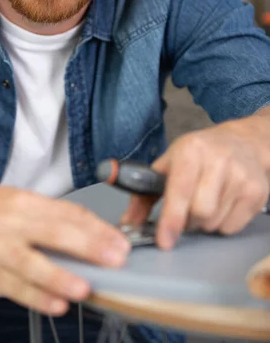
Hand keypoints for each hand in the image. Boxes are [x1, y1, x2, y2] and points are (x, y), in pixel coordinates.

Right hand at [0, 185, 129, 314]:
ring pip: (33, 265)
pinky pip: (16, 288)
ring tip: (86, 288)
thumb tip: (88, 235)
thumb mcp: (14, 201)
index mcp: (23, 201)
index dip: (96, 227)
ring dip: (61, 277)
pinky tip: (57, 304)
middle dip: (89, 246)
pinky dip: (37, 298)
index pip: (66, 212)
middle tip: (117, 258)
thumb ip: (46, 217)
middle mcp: (12, 223)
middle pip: (55, 233)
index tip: (119, 239)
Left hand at [120, 113, 269, 249]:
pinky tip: (222, 205)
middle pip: (199, 212)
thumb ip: (144, 195)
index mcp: (190, 150)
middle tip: (185, 213)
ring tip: (204, 204)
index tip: (164, 241)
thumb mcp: (168, 164)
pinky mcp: (257, 191)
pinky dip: (222, 224)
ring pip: (215, 222)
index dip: (171, 219)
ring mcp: (241, 175)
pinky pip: (233, 226)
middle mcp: (218, 160)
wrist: (242, 142)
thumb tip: (127, 224)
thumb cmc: (199, 155)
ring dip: (204, 224)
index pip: (179, 190)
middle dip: (187, 221)